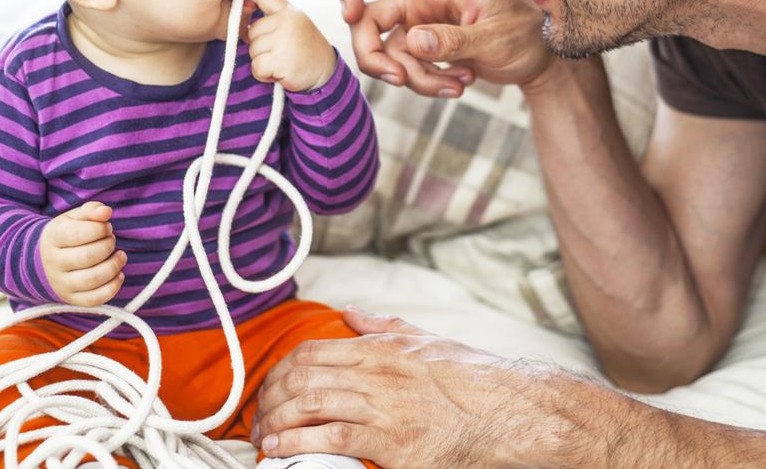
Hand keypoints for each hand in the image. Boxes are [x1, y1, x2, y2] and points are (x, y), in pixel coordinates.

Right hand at [38, 201, 125, 306]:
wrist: (45, 260)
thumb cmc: (68, 234)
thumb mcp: (75, 217)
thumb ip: (91, 210)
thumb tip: (106, 212)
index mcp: (53, 239)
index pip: (78, 234)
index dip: (100, 229)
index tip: (106, 227)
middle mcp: (54, 263)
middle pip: (88, 256)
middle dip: (108, 245)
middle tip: (111, 240)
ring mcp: (62, 284)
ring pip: (92, 279)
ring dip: (114, 266)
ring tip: (119, 256)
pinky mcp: (72, 299)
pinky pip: (94, 299)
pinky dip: (113, 287)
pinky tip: (119, 274)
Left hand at [245, 0, 336, 91]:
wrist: (326, 72)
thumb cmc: (306, 49)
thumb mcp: (295, 24)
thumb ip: (274, 15)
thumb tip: (246, 3)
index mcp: (290, 12)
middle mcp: (287, 22)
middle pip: (252, 32)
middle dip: (260, 46)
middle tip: (279, 52)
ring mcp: (284, 41)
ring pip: (253, 50)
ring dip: (262, 61)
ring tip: (281, 62)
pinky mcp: (281, 61)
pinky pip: (256, 67)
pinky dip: (264, 75)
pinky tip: (279, 73)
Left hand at [250, 310, 590, 467]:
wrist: (507, 410)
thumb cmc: (471, 379)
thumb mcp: (426, 340)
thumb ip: (384, 326)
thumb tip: (351, 312)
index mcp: (383, 349)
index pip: (313, 351)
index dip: (281, 371)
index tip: (270, 387)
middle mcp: (378, 373)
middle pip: (303, 377)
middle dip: (270, 398)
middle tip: (258, 416)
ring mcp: (383, 407)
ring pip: (310, 405)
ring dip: (276, 423)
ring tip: (263, 437)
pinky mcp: (392, 444)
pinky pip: (331, 440)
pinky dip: (297, 445)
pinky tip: (280, 452)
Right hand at [338, 0, 554, 97]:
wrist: (543, 55)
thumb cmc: (526, 31)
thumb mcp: (496, 35)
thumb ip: (455, 39)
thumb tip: (413, 42)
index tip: (350, 13)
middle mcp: (420, 1)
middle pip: (369, 20)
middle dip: (376, 56)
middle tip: (399, 80)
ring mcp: (421, 27)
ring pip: (390, 55)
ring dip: (416, 78)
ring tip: (458, 84)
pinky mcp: (428, 52)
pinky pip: (409, 70)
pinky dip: (428, 83)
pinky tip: (461, 84)